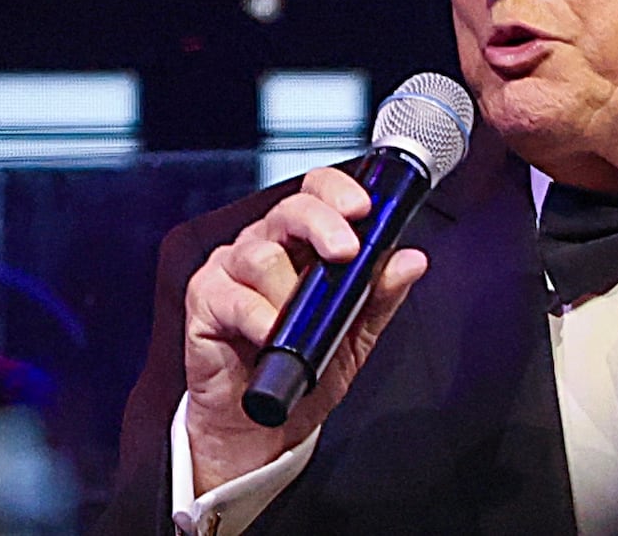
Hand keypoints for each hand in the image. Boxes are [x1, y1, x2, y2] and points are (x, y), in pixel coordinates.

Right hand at [181, 167, 427, 494]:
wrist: (261, 425)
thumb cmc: (303, 372)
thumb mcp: (356, 333)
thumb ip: (380, 294)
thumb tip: (411, 261)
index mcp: (301, 243)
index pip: (316, 194)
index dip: (338, 192)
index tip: (363, 209)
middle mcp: (265, 246)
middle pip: (290, 210)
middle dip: (323, 225)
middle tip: (345, 252)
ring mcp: (231, 270)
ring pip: (262, 255)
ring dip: (290, 292)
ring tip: (298, 327)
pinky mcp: (206, 300)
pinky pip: (235, 297)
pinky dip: (260, 317)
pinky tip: (271, 337)